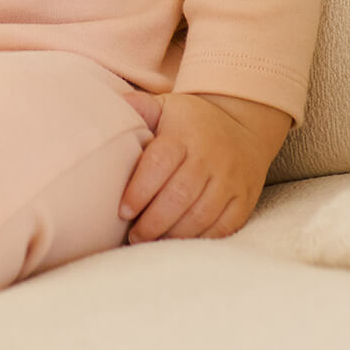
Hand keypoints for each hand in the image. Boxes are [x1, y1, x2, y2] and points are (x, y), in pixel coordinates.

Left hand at [117, 91, 289, 241]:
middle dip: (153, 221)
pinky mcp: (244, 200)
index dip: (140, 190)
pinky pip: (222, 227)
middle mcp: (210, 158)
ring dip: (173, 235)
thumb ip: (139, 108)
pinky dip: (199, 238)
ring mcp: (230, 180)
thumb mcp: (166, 106)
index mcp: (185, 135)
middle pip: (180, 196)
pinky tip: (179, 242)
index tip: (124, 211)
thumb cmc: (192, 121)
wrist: (244, 125)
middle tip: (134, 236)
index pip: (160, 164)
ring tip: (150, 242)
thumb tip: (106, 108)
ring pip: (201, 216)